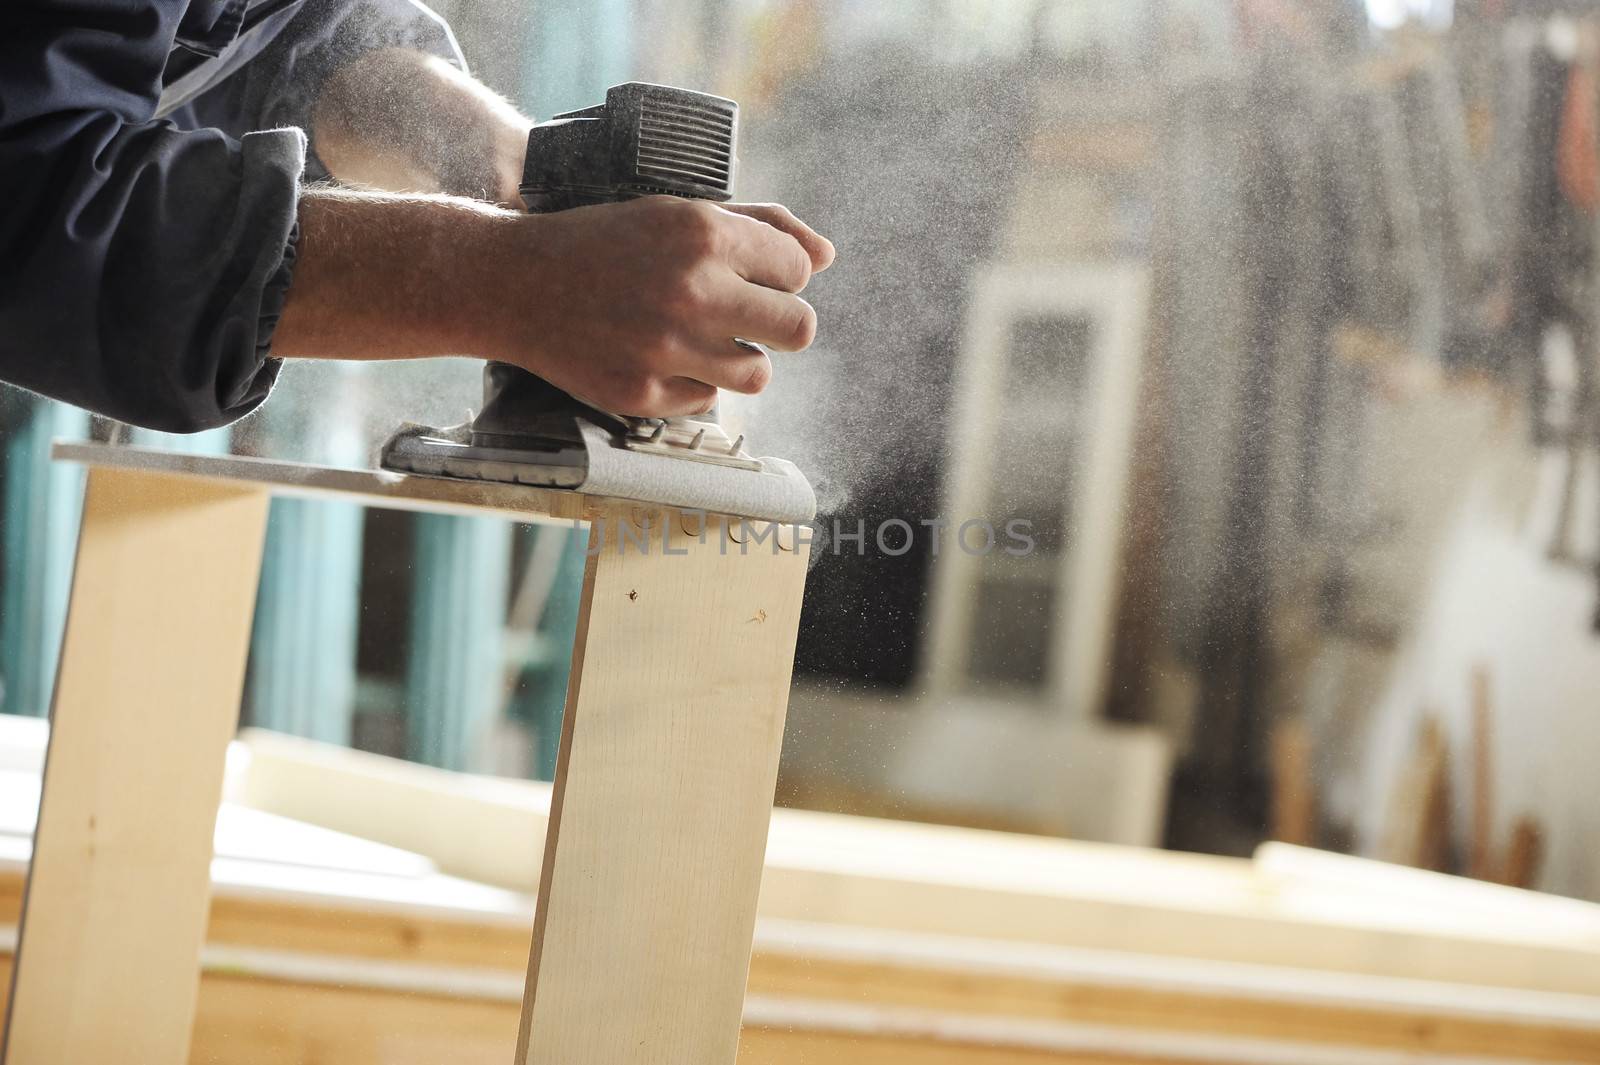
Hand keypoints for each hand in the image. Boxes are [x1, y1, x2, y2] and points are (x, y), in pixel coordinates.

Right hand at [498, 196, 834, 416]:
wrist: (514, 282)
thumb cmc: (605, 240)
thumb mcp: (677, 213)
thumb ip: (760, 227)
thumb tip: (827, 256)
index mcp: (705, 234)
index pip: (799, 272)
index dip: (776, 274)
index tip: (745, 273)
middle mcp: (692, 291)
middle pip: (798, 328)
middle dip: (775, 320)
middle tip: (738, 312)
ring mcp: (667, 349)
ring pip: (759, 373)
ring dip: (738, 356)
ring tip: (696, 336)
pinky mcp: (643, 393)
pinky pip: (708, 398)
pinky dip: (690, 380)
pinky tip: (654, 353)